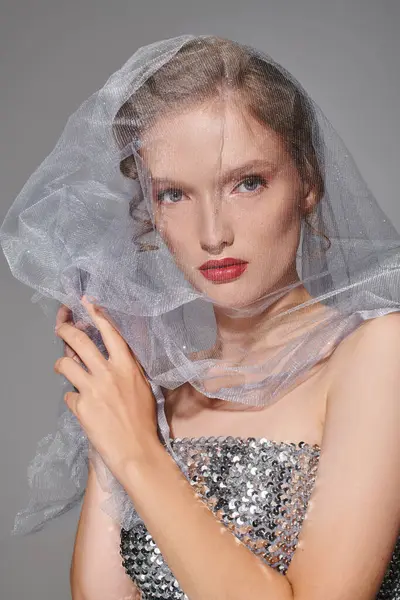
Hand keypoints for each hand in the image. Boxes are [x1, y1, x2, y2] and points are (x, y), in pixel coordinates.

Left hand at [54, 296, 159, 479]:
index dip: (95, 315)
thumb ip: (127, 369)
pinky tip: (81, 406)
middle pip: (79, 342)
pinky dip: (72, 398)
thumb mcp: (143, 386)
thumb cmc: (143, 420)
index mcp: (127, 366)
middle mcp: (108, 373)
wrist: (136, 450)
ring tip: (62, 367)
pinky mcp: (81, 407)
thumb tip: (109, 357)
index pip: (109, 332)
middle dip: (64, 331)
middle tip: (59, 327)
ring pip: (65, 365)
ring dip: (61, 364)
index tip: (86, 302)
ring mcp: (92, 389)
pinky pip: (68, 395)